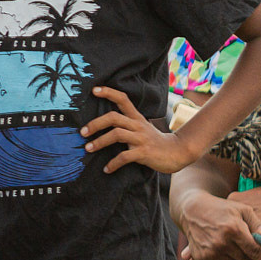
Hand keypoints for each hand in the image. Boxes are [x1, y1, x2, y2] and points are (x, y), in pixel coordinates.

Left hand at [82, 86, 196, 174]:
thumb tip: (105, 124)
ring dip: (99, 142)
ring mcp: (142, 139)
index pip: (123, 99)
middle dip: (95, 124)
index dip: (109, 93)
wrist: (178, 152)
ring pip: (116, 134)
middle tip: (82, 132)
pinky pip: (124, 157)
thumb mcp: (143, 128)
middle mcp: (138, 126)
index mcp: (137, 118)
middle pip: (114, 117)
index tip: (94, 90)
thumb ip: (128, 124)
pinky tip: (107, 169)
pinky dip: (113, 164)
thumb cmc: (156, 141)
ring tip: (88, 148)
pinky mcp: (144, 153)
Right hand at [177, 191, 260, 259]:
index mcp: (233, 229)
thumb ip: (259, 225)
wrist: (192, 211)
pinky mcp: (201, 259)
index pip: (255, 251)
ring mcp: (209, 253)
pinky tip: (226, 254)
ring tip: (234, 247)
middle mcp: (220, 243)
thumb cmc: (222, 209)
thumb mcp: (243, 211)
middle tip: (246, 245)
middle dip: (251, 256)